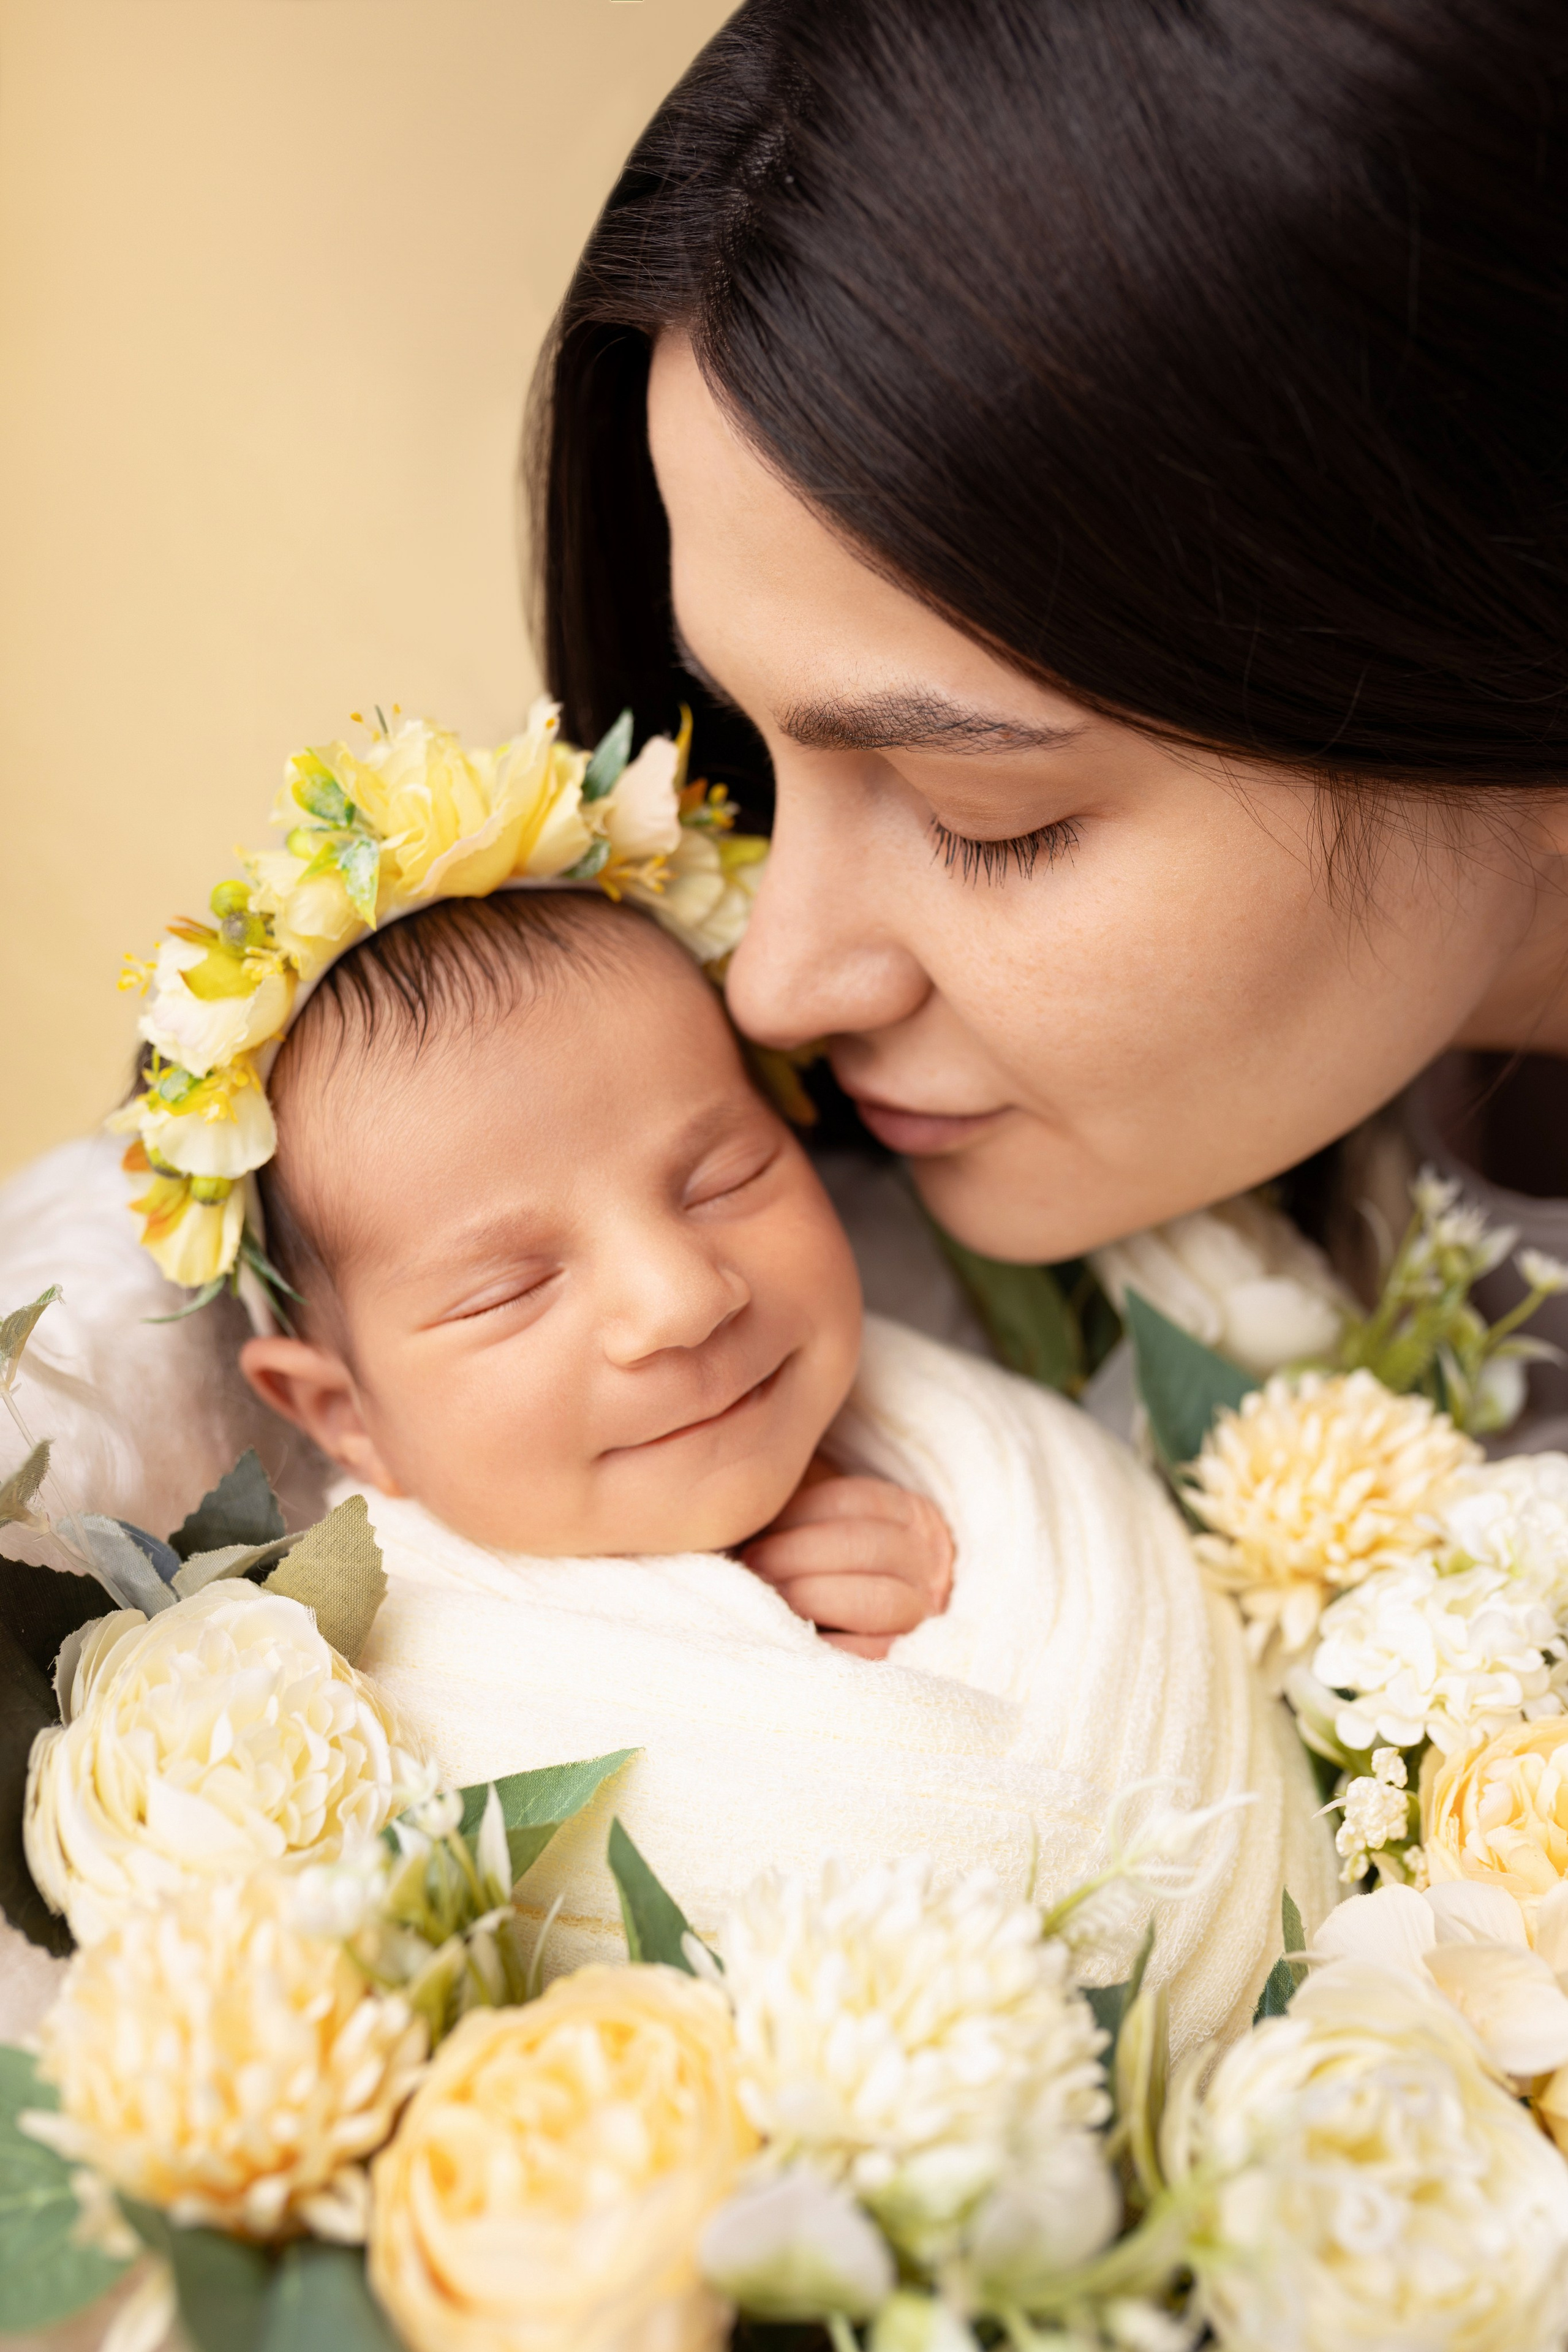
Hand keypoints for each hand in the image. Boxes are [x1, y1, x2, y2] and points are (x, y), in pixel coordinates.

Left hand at [740, 1471, 954, 1658]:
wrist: (860, 1602)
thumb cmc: (823, 1557)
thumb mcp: (821, 1518)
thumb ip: (797, 1505)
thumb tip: (747, 1502)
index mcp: (906, 1512)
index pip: (852, 1500)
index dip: (797, 1513)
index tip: (754, 1528)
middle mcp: (926, 1557)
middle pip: (863, 1546)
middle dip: (797, 1555)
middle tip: (751, 1565)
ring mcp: (923, 1608)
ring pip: (877, 1600)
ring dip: (812, 1598)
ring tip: (768, 1598)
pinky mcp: (907, 1653)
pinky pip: (874, 1653)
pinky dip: (829, 1647)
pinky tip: (790, 1638)